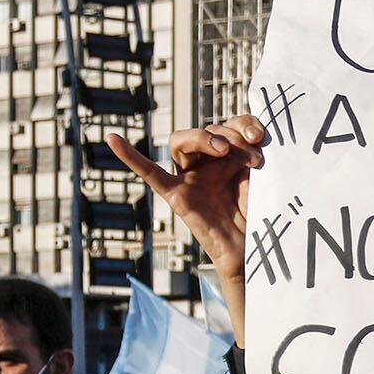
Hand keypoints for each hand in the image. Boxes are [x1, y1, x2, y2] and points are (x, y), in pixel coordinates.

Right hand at [109, 116, 266, 342]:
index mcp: (227, 156)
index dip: (243, 124)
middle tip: (249, 151)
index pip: (228, 125)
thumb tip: (257, 134)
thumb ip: (254, 153)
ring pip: (182, 141)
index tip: (260, 137)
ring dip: (205, 137)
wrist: (257, 250)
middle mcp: (206, 163)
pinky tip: (112, 138)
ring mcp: (189, 178)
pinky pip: (149, 174)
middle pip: (206, 130)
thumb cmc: (261, 213)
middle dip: (229, 134)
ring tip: (226, 151)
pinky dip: (130, 156)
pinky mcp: (177, 196)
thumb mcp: (261, 178)